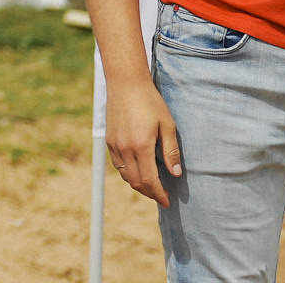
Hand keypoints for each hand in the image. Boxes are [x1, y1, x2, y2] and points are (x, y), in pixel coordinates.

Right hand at [106, 76, 181, 206]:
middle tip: (162, 195)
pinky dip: (128, 172)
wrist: (126, 84)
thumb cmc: (150, 102)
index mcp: (141, 146)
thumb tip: (175, 174)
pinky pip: (118, 164)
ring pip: (125, 175)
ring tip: (152, 184)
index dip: (159, 194)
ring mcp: (114, 144)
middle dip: (149, 193)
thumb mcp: (168, 125)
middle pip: (136, 182)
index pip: (150, 180)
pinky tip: (139, 168)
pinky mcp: (109, 140)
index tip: (167, 201)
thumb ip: (171, 151)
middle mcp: (125, 148)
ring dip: (138, 184)